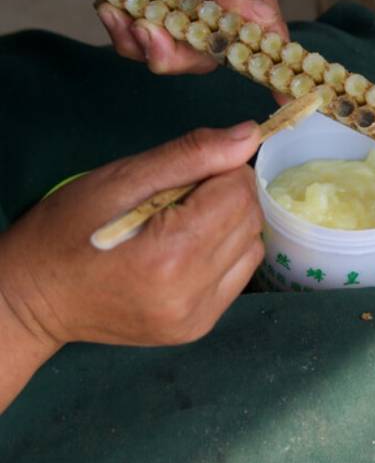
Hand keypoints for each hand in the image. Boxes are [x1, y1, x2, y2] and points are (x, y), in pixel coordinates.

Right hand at [0, 121, 262, 355]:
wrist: (35, 297)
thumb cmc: (69, 229)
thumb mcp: (122, 179)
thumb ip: (192, 154)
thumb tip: (250, 136)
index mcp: (171, 252)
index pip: (240, 192)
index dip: (224, 170)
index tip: (193, 172)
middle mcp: (192, 291)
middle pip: (250, 220)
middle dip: (229, 195)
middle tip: (185, 195)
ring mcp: (198, 316)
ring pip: (252, 248)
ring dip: (231, 224)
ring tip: (186, 223)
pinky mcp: (199, 327)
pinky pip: (239, 276)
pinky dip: (226, 253)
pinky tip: (191, 249)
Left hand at [4, 0, 286, 73]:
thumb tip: (264, 20)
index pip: (263, 25)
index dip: (272, 61)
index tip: (284, 97)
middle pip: (212, 51)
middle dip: (178, 52)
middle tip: (148, 34)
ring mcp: (178, 9)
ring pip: (175, 54)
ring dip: (144, 43)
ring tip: (120, 14)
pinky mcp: (148, 15)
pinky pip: (143, 46)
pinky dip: (123, 34)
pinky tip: (108, 8)